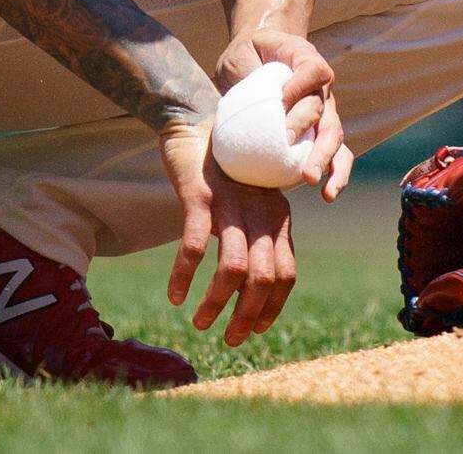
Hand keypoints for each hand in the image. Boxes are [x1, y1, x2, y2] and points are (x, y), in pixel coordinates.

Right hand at [160, 114, 300, 346]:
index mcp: (278, 217)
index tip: (256, 329)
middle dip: (247, 317)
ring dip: (217, 304)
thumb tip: (258, 286)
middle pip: (264, 278)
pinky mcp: (201, 197)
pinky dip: (184, 276)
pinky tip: (175, 295)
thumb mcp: (252, 202)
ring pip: (233, 268)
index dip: (273, 308)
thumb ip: (260, 235)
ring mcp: (232, 205)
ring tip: (199, 323)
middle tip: (230, 340)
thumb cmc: (226, 170)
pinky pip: (194, 247)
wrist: (197, 122)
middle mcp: (262, 212)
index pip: (287, 273)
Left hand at [213, 27, 352, 199]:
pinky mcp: (319, 135)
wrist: (260, 57)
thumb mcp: (241, 55)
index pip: (312, 71)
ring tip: (317, 183)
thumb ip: (244, 72)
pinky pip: (336, 155)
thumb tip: (241, 96)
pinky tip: (327, 194)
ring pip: (334, 136)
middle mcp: (321, 88)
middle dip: (312, 136)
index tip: (280, 100)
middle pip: (323, 110)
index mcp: (305, 60)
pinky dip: (336, 175)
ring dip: (326, 160)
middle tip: (294, 154)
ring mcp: (324, 113)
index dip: (299, 86)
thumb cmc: (249, 56)